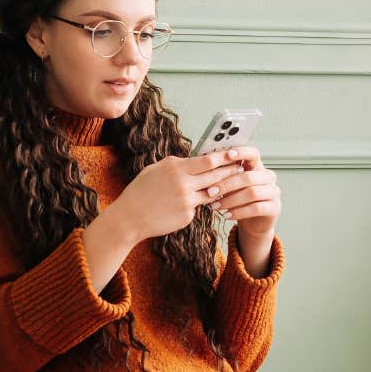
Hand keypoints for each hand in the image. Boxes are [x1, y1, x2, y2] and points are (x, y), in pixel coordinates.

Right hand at [115, 151, 244, 240]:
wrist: (130, 217)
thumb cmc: (141, 191)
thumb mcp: (155, 170)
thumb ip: (176, 164)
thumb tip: (193, 158)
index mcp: (176, 168)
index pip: (208, 160)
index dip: (224, 157)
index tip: (235, 154)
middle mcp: (183, 183)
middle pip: (215, 175)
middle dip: (230, 171)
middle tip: (241, 168)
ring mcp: (186, 201)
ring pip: (212, 192)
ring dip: (222, 188)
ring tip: (231, 184)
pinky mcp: (187, 216)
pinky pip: (199, 207)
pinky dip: (200, 203)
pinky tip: (200, 203)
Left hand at [202, 145, 280, 238]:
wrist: (254, 222)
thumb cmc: (240, 201)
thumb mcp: (232, 186)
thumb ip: (225, 176)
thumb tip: (206, 167)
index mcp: (258, 167)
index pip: (253, 154)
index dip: (241, 152)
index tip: (227, 155)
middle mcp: (268, 178)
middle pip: (248, 177)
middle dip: (227, 184)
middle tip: (210, 192)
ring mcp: (273, 192)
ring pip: (252, 193)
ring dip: (231, 200)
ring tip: (216, 206)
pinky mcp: (274, 208)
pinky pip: (256, 208)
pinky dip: (239, 212)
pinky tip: (227, 215)